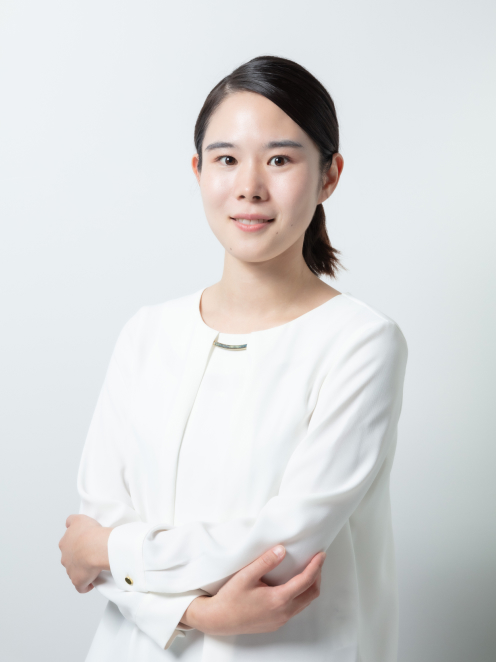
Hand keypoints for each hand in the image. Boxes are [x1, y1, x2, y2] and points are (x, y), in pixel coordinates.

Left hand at [59, 514, 111, 592]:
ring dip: (83, 570)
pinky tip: (91, 583)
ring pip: (75, 572)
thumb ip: (72, 520)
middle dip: (78, 558)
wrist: (95, 547)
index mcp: (64, 544)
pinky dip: (85, 586)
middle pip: (70, 559)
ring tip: (94, 566)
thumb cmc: (89, 533)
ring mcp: (70, 571)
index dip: (76, 545)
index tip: (84, 544)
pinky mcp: (78, 581)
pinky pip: (81, 587)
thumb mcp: (79, 519)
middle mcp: (65, 558)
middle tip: (91, 554)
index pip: (67, 545)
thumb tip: (68, 523)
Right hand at [180, 545, 324, 634]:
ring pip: (304, 603)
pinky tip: (292, 585)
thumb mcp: (246, 576)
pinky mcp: (275, 622)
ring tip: (306, 570)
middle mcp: (283, 612)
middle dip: (317, 576)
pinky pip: (295, 608)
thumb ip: (265, 562)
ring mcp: (280, 619)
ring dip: (309, 586)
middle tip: (316, 560)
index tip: (321, 554)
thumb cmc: (230, 598)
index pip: (305, 581)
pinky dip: (300, 595)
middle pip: (311, 594)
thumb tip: (282, 550)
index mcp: (278, 600)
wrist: (218, 620)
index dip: (316, 566)